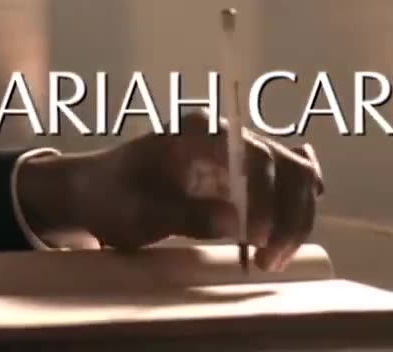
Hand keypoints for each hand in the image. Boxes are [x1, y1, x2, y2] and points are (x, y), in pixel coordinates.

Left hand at [17, 110, 323, 271]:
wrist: (94, 191)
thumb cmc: (109, 196)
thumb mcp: (137, 212)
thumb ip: (185, 215)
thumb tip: (236, 224)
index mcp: (197, 131)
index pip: (252, 154)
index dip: (265, 197)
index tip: (256, 238)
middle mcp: (226, 134)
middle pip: (285, 163)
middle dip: (288, 214)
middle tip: (270, 260)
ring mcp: (239, 152)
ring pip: (295, 174)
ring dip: (295, 218)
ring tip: (272, 260)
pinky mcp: (244, 174)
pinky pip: (287, 180)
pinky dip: (298, 204)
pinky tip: (295, 229)